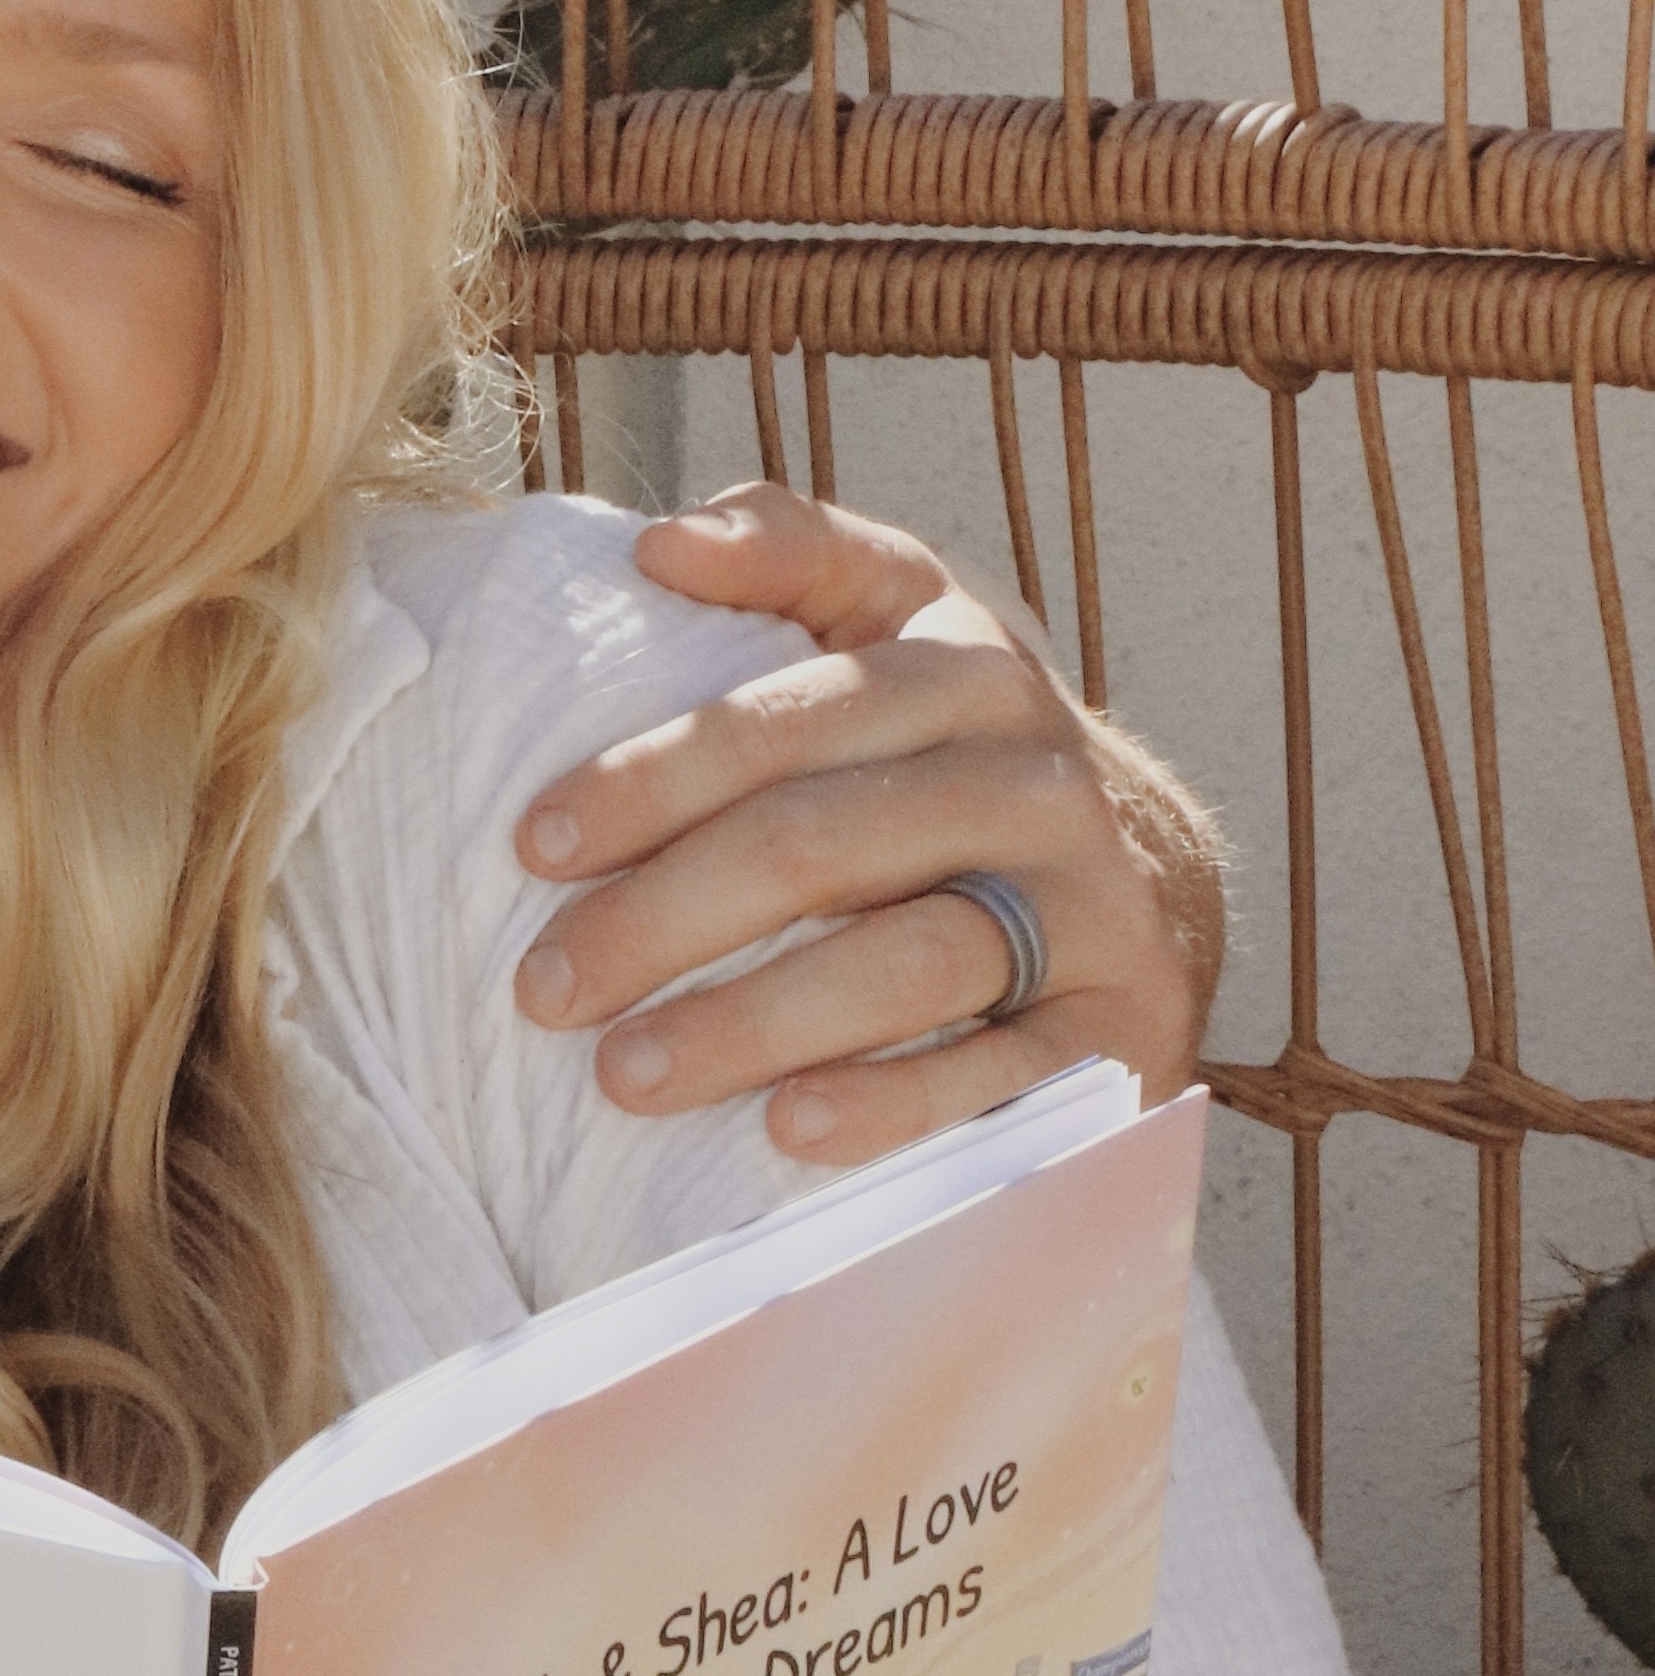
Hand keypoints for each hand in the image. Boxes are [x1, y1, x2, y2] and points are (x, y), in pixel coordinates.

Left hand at [509, 483, 1226, 1165]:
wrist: (1145, 881)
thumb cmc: (948, 754)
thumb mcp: (892, 623)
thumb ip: (789, 556)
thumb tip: (661, 542)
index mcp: (962, 666)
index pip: (782, 718)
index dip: (650, 779)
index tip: (532, 847)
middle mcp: (1035, 778)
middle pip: (824, 844)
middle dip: (662, 919)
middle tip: (543, 989)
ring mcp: (1091, 907)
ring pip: (907, 962)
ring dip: (751, 1024)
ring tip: (623, 1074)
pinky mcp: (1125, 1027)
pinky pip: (1004, 1076)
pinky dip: (894, 1105)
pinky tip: (788, 1133)